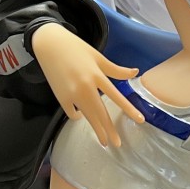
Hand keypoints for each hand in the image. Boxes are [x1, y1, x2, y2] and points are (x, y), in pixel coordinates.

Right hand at [31, 23, 145, 148]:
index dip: (129, 109)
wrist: (49, 44)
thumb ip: (116, 69)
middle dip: (110, 130)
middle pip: (101, 113)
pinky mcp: (60, 97)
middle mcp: (85, 87)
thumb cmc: (75, 48)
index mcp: (97, 75)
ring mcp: (72, 93)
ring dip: (96, 129)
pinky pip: (72, 112)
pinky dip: (78, 116)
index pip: (117, 96)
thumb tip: (135, 72)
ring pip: (88, 116)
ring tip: (104, 141)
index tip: (140, 120)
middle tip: (118, 144)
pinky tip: (82, 117)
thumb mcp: (98, 56)